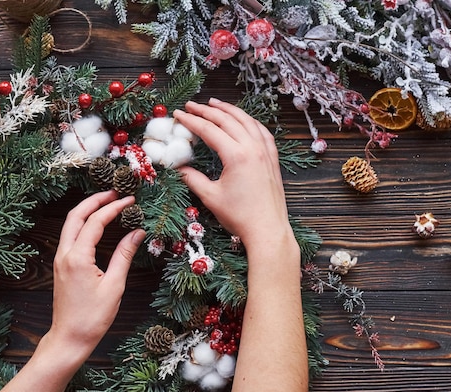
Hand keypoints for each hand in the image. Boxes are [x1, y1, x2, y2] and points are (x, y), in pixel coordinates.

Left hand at [49, 190, 145, 355]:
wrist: (69, 338)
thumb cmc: (93, 317)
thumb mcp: (115, 285)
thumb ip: (124, 255)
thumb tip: (137, 232)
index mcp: (77, 257)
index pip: (95, 222)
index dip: (114, 208)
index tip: (130, 200)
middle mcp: (64, 254)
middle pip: (76, 215)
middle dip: (95, 200)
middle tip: (115, 192)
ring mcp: (59, 259)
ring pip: (70, 224)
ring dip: (87, 209)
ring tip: (107, 202)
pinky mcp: (61, 265)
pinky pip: (70, 235)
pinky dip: (83, 223)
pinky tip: (97, 223)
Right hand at [174, 99, 290, 247]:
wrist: (268, 229)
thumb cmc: (239, 216)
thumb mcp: (210, 197)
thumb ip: (192, 178)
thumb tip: (178, 167)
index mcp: (237, 155)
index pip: (209, 130)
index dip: (191, 120)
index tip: (178, 114)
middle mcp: (253, 148)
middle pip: (227, 120)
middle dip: (207, 110)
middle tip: (191, 105)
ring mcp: (265, 152)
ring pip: (246, 121)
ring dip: (229, 110)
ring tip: (214, 103)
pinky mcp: (272, 158)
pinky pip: (261, 131)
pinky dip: (249, 121)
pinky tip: (243, 120)